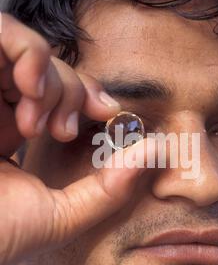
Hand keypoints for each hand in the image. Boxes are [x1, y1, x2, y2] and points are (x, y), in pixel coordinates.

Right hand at [0, 13, 155, 264]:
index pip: (61, 95)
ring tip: (37, 116)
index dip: (88, 95)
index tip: (107, 113)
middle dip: (68, 92)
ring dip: (47, 75)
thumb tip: (156, 151)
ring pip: (27, 48)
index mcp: (16, 132)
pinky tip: (28, 85)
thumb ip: (108, 189)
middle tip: (60, 131)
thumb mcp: (61, 216)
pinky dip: (24, 48)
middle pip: (49, 70)